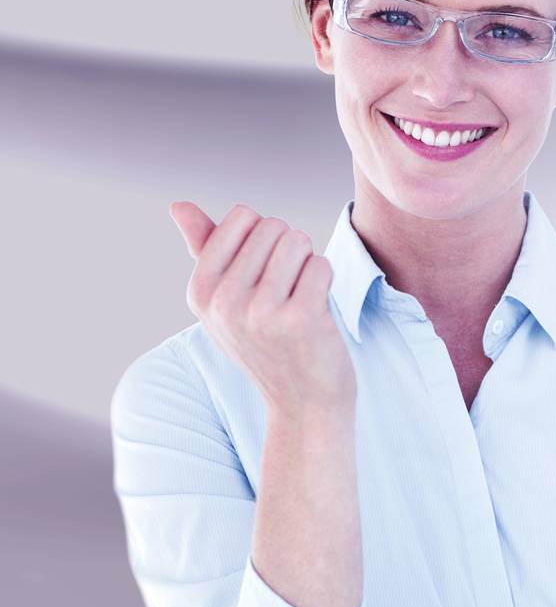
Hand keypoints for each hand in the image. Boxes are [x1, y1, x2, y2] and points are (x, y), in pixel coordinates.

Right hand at [169, 201, 355, 416]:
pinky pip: (321, 265)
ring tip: (300, 298)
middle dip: (289, 249)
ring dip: (308, 264)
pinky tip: (316, 312)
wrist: (303, 401)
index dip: (265, 236)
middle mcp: (223, 302)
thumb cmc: (268, 341)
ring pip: (298, 241)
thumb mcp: (226, 299)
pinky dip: (326, 282)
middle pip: (273, 225)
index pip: (241, 217)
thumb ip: (206, 248)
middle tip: (286, 290)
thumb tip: (178, 204)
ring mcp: (259, 312)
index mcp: (200, 291)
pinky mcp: (299, 319)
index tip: (264, 273)